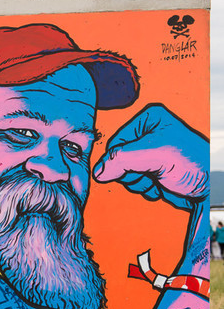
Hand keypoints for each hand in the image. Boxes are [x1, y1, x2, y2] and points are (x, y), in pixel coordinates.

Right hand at [93, 104, 208, 209]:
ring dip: (139, 183)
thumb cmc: (195, 164)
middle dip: (132, 173)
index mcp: (147, 119)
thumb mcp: (155, 155)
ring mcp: (149, 154)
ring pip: (124, 174)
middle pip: (118, 160)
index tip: (136, 167)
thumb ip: (122, 160)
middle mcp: (147, 134)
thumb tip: (98, 172)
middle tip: (150, 172)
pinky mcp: (152, 171)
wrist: (211, 187)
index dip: (120, 160)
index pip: (115, 142)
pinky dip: (145, 189)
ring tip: (158, 179)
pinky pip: (134, 183)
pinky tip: (160, 185)